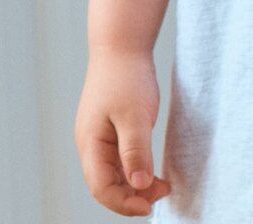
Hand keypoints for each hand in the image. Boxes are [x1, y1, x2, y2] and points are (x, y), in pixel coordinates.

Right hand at [75, 46, 172, 216]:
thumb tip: (139, 186)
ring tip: (162, 186)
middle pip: (106, 185)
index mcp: (90, 143)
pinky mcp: (110, 130)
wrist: (122, 45)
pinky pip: (119, 160)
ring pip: (114, 174)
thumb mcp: (134, 115)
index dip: (124, 203)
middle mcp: (90, 144)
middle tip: (162, 194)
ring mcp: (99, 137)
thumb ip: (136, 152)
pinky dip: (135, 170)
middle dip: (132, 197)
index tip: (149, 206)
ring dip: (135, 185)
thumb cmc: (126, 77)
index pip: (101, 188)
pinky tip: (152, 172)